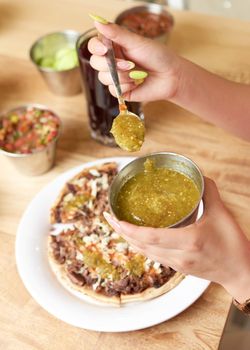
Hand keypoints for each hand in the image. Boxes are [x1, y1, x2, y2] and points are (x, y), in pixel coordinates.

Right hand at [88, 21, 181, 101]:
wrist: (170, 76)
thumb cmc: (157, 56)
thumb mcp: (136, 42)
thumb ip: (116, 33)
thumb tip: (97, 21)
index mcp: (115, 46)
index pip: (94, 45)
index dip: (96, 47)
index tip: (104, 49)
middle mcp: (113, 61)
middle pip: (95, 62)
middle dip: (111, 65)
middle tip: (129, 64)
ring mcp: (116, 76)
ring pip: (103, 78)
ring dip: (121, 76)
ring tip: (136, 74)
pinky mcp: (120, 90)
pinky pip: (113, 89)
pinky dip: (125, 86)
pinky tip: (136, 83)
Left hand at [104, 177, 249, 301]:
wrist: (241, 271)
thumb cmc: (233, 244)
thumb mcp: (222, 214)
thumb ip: (208, 192)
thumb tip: (199, 175)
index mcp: (189, 241)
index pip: (151, 236)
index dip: (130, 228)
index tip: (115, 218)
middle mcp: (179, 255)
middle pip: (142, 245)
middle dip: (122, 231)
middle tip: (109, 217)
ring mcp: (177, 264)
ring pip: (145, 252)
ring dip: (129, 238)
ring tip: (117, 224)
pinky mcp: (178, 268)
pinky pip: (153, 255)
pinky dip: (140, 244)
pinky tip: (135, 236)